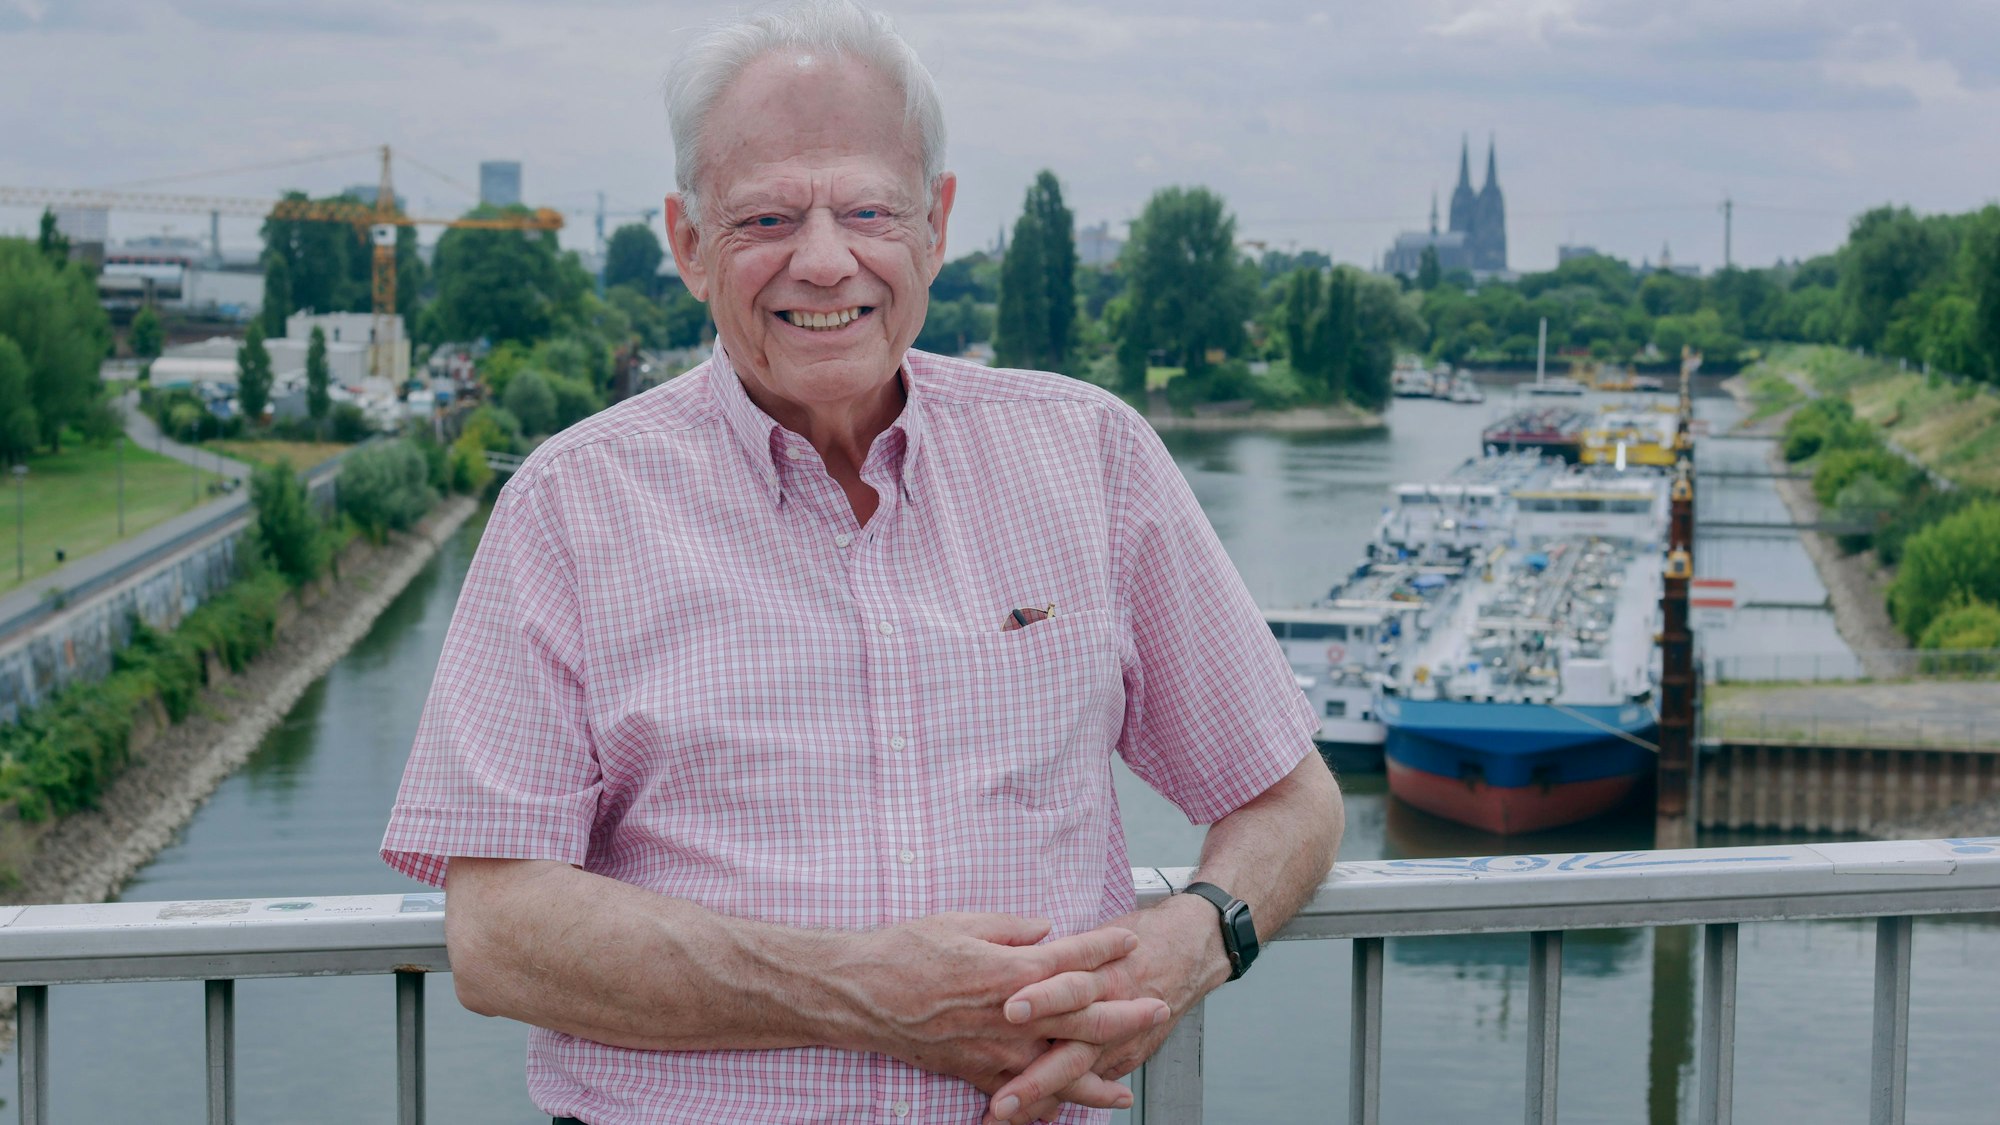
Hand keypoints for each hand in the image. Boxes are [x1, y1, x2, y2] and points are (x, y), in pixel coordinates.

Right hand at [840, 912, 1167, 1109]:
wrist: (860, 994)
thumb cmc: (905, 950)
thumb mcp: (962, 922)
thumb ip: (1012, 927)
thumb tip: (1046, 930)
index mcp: (1010, 970)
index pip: (1073, 959)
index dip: (1105, 948)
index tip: (1130, 941)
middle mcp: (1011, 1016)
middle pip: (1084, 1018)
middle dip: (1126, 1014)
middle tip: (1158, 1008)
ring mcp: (995, 1051)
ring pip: (1059, 1069)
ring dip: (1097, 1077)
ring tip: (1126, 1087)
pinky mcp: (974, 1073)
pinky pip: (1021, 1093)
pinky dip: (1048, 1103)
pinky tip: (1064, 1110)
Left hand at [983, 894, 1229, 1123]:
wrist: (1190, 949)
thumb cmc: (1135, 938)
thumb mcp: (1096, 934)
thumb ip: (1053, 952)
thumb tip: (1008, 954)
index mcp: (1101, 969)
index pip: (1069, 984)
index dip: (1041, 998)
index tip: (1008, 1011)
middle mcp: (1110, 1008)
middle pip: (1072, 1043)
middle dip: (1036, 1074)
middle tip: (1002, 1098)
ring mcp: (1119, 1038)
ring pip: (1078, 1071)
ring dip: (1042, 1094)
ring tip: (1007, 1113)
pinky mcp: (1127, 1055)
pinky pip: (1093, 1082)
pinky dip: (1064, 1096)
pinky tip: (1039, 1114)